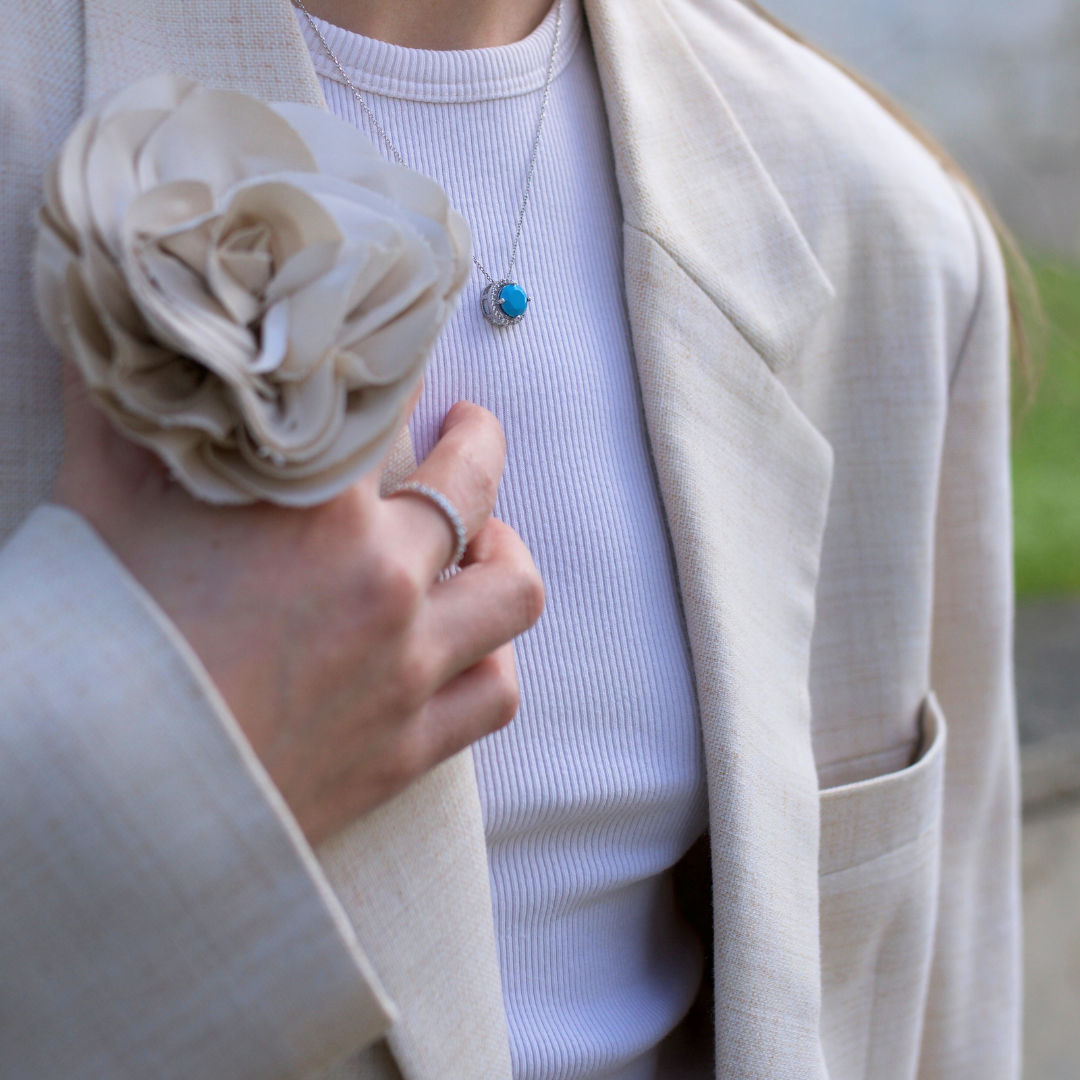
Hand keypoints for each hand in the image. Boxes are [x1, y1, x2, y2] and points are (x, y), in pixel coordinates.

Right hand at [53, 365, 543, 844]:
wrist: (94, 806)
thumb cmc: (90, 651)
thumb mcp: (94, 511)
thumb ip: (117, 419)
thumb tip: (107, 340)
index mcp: (317, 513)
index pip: (386, 408)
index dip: (394, 374)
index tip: (392, 362)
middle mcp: (383, 584)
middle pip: (473, 482)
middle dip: (475, 440)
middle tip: (463, 428)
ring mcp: (404, 670)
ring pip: (512, 590)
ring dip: (506, 554)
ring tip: (487, 539)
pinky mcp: (404, 749)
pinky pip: (495, 696)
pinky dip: (496, 662)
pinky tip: (470, 647)